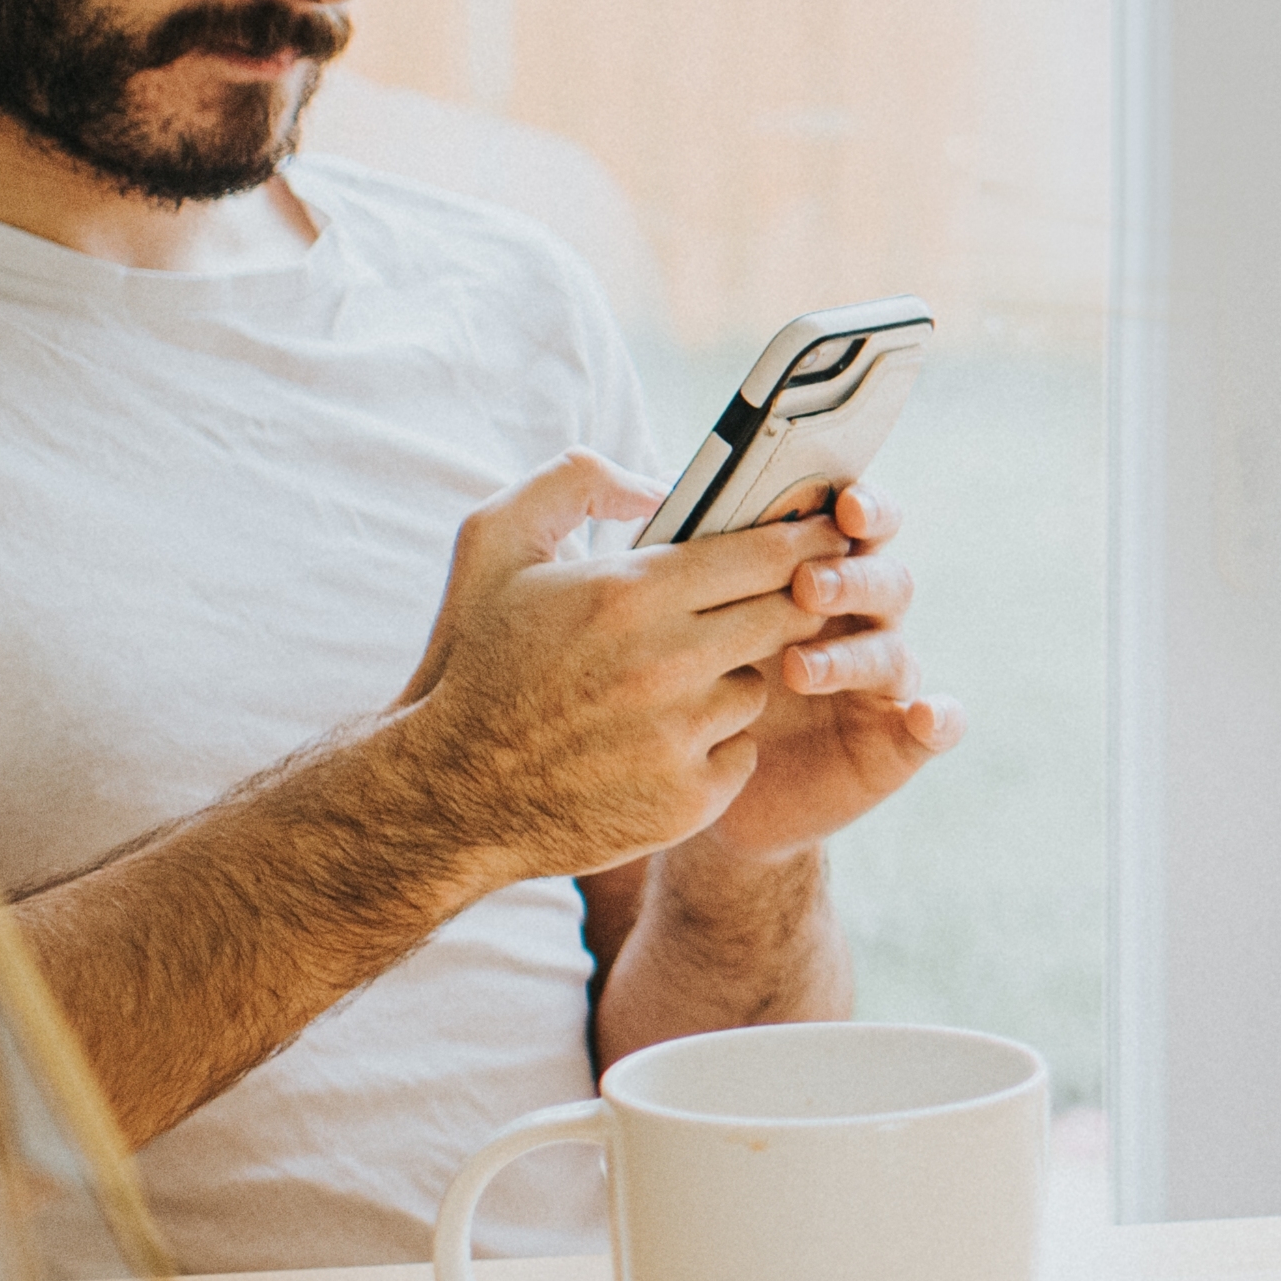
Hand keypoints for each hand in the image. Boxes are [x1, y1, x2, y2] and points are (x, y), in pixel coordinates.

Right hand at [382, 454, 849, 884]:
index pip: (766, 554)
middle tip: (788, 596)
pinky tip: (662, 740)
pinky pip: (741, 752)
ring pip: (758, 685)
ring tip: (674, 683)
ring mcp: (680, 736)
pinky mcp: (688, 799)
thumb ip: (575, 482)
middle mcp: (666, 664)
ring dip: (733, 677)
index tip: (832, 532)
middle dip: (793, 601)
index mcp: (629, 594)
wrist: (448, 793)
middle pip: (786, 615)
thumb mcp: (494, 543)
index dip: (809, 540)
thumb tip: (656, 484)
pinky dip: (715, 744)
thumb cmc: (476, 660)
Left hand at [689, 478, 959, 862]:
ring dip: (855, 654)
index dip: (863, 508)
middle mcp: (858, 622)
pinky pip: (934, 727)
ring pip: (892, 652)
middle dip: (851, 579)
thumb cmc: (681, 685)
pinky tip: (923, 717)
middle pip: (884, 580)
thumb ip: (682, 561)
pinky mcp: (893, 742)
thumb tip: (654, 491)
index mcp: (815, 576)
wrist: (686, 783)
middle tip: (807, 587)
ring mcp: (878, 683)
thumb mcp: (674, 621)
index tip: (843, 506)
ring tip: (798, 670)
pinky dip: (938, 718)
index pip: (856, 527)